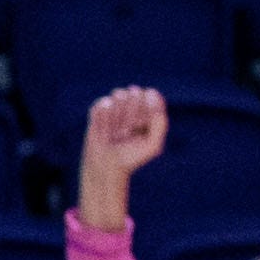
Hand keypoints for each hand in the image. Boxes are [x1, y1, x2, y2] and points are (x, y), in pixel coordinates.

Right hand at [76, 86, 166, 228]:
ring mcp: (116, 105)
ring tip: (115, 133)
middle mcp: (133, 103)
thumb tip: (150, 93)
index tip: (141, 127)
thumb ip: (160, 121)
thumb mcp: (152, 144)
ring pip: (118, 95)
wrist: (105, 167)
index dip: (145, 111)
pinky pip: (103, 104)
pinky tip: (103, 130)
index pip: (150, 96)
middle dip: (130, 115)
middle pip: (134, 92)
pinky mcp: (99, 108)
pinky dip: (103, 119)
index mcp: (150, 110)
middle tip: (126, 133)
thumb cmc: (131, 157)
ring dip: (117, 117)